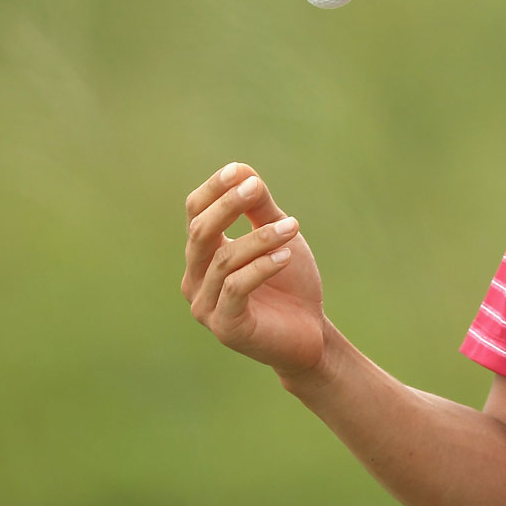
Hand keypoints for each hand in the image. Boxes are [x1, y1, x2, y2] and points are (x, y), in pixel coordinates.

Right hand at [182, 162, 326, 377]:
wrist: (310, 335)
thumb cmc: (290, 285)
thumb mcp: (278, 239)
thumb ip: (260, 208)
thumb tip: (242, 170)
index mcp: (203, 254)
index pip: (195, 214)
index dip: (213, 191)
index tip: (239, 171)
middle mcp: (196, 278)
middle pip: (200, 233)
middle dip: (228, 206)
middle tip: (256, 188)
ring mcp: (206, 305)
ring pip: (224, 260)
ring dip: (260, 238)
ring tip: (293, 226)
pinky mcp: (226, 326)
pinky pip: (237, 288)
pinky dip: (262, 267)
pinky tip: (287, 255)